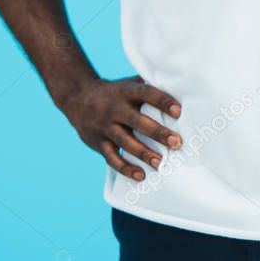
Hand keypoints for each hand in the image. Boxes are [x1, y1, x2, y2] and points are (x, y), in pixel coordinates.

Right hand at [58, 76, 182, 181]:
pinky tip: (141, 175)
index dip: (162, 101)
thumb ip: (149, 88)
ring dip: (144, 153)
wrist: (78, 98)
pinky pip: (112, 158)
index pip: (146, 94)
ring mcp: (105, 127)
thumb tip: (181, 91)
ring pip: (125, 142)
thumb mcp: (129, 84)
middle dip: (157, 133)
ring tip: (160, 164)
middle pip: (137, 121)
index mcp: (125, 92)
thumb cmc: (115, 92)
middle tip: (177, 142)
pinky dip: (126, 168)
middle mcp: (114, 109)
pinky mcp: (98, 143)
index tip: (178, 111)